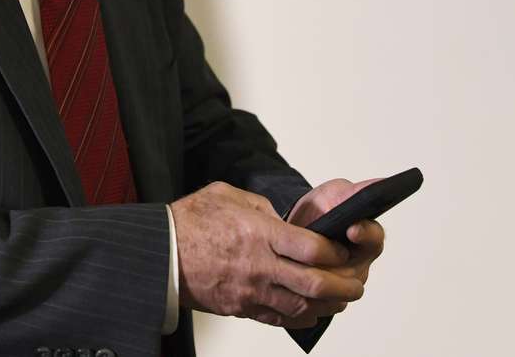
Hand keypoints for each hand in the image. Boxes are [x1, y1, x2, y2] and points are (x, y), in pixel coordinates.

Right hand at [171, 181, 364, 328]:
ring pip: (303, 306)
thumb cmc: (187, 222)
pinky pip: (281, 319)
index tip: (342, 249)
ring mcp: (251, 291)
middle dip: (344, 285)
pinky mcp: (242, 307)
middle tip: (355, 282)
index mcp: (257, 233)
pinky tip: (313, 311)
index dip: (335, 251)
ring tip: (341, 298)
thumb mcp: (225, 195)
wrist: (158, 253)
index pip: (312, 248)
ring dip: (329, 305)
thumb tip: (278, 218)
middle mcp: (259, 265)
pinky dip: (303, 317)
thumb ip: (259, 206)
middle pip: (315, 283)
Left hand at [287, 178, 386, 290]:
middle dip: (339, 260)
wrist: (293, 231)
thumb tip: (381, 183)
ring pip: (337, 287)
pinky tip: (293, 275)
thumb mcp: (333, 196)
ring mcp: (344, 281)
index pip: (375, 237)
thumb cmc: (319, 211)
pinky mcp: (325, 296)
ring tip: (301, 262)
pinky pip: (320, 298)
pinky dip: (307, 288)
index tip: (352, 228)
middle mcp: (360, 262)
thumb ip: (354, 193)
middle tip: (323, 251)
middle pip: (357, 269)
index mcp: (367, 236)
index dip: (366, 234)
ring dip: (320, 274)